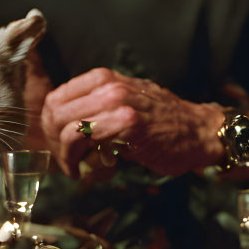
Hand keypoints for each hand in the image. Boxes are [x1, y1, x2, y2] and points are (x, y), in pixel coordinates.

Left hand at [41, 69, 221, 178]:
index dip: (51, 128)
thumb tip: (60, 131)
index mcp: (103, 78)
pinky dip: (82, 161)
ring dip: (66, 156)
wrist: (198, 131)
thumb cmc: (159, 123)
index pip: (54, 99)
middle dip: (54, 144)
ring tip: (79, 168)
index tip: (61, 147)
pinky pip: (86, 141)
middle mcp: (107, 85)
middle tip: (68, 162)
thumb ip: (94, 111)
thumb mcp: (123, 105)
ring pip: (66, 128)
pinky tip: (95, 170)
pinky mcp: (128, 123)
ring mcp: (118, 102)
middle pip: (54, 114)